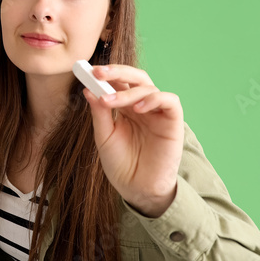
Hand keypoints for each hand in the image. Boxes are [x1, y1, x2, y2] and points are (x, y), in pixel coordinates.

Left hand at [83, 64, 183, 217]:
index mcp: (125, 108)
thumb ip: (100, 113)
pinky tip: (137, 108)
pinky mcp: (173, 123)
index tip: (86, 71)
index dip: (104, 75)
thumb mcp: (104, 136)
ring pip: (149, 87)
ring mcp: (158, 113)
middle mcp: (142, 106)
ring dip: (127, 92)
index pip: (118, 83)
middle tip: (98, 73)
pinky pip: (170, 101)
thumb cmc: (121, 164)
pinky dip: (154, 99)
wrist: (137, 189)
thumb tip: (88, 90)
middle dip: (117, 71)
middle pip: (135, 78)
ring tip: (109, 102)